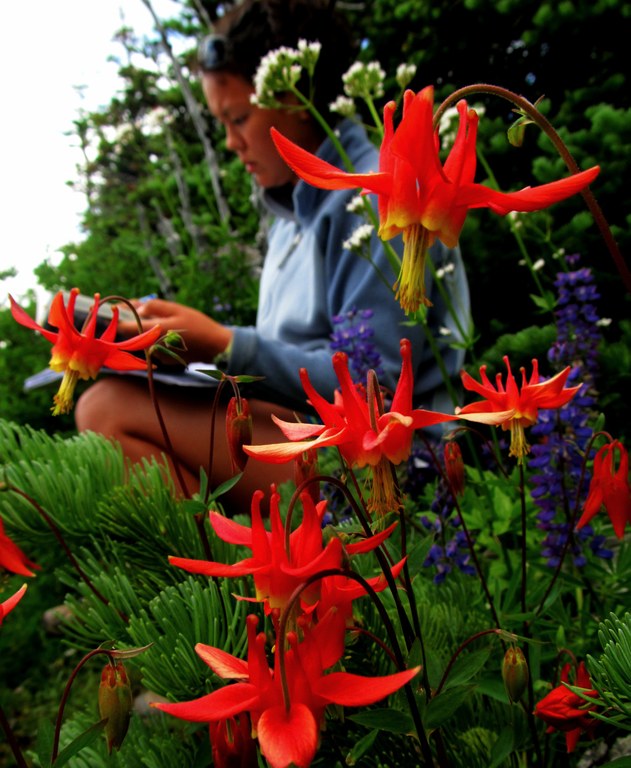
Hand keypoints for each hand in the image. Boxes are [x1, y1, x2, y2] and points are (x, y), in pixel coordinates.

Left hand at [117, 299, 232, 361]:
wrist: (216, 347)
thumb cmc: (198, 325)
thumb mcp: (176, 309)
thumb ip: (153, 307)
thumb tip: (136, 307)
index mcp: (154, 332)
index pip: (125, 327)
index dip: (117, 318)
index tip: (113, 310)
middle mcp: (153, 347)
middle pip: (131, 334)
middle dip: (131, 321)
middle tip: (134, 308)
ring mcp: (158, 356)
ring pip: (141, 340)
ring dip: (142, 329)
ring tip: (153, 316)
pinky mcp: (164, 360)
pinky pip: (151, 346)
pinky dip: (152, 337)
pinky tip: (164, 329)